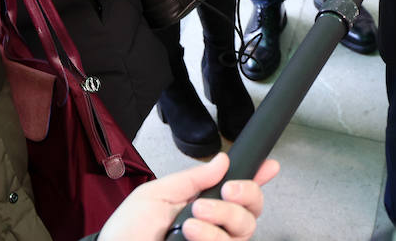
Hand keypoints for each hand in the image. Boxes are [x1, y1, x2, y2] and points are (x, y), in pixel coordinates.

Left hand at [98, 152, 279, 240]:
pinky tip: (194, 234)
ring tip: (194, 219)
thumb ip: (191, 179)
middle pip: (251, 211)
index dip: (257, 177)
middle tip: (225, 192)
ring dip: (222, 219)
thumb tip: (222, 161)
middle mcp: (212, 227)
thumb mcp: (156, 195)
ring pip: (244, 231)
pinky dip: (214, 238)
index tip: (268, 167)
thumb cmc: (127, 233)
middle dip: (245, 195)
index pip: (238, 192)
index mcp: (200, 204)